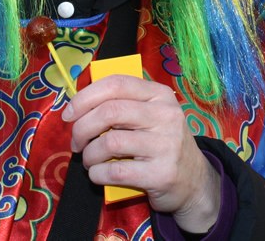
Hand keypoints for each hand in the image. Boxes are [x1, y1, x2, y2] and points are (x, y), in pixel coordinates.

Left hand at [63, 74, 220, 232]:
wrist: (194, 181)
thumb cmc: (162, 144)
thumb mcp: (152, 115)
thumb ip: (124, 104)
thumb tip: (79, 105)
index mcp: (160, 95)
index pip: (116, 84)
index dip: (85, 97)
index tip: (69, 114)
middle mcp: (165, 115)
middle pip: (109, 112)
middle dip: (81, 128)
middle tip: (76, 143)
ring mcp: (166, 145)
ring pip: (109, 142)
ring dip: (89, 154)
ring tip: (90, 160)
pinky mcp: (161, 174)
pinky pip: (115, 171)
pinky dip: (97, 174)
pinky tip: (98, 174)